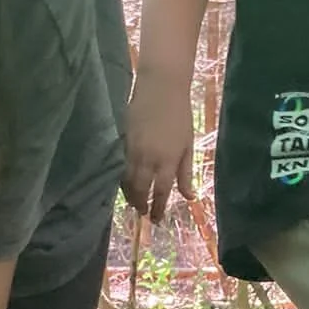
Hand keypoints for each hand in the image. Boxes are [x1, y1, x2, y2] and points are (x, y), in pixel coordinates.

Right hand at [122, 74, 193, 222]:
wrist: (161, 88)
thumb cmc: (180, 115)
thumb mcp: (188, 145)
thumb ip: (186, 172)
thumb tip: (189, 197)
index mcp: (168, 160)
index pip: (161, 191)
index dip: (158, 208)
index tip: (157, 220)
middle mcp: (149, 158)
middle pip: (140, 189)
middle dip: (141, 204)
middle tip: (143, 213)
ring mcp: (133, 149)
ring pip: (126, 180)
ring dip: (129, 194)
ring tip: (133, 202)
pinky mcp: (121, 141)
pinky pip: (119, 166)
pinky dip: (121, 178)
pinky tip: (124, 183)